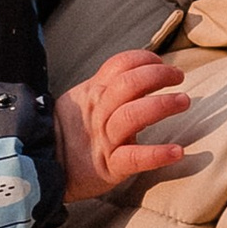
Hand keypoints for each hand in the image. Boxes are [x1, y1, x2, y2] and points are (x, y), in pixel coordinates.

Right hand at [57, 45, 191, 204]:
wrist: (43, 168)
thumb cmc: (70, 134)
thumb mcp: (81, 102)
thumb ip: (106, 87)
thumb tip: (139, 71)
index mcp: (93, 92)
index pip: (120, 65)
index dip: (144, 59)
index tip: (161, 63)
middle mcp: (98, 112)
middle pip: (129, 84)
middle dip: (158, 75)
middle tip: (178, 77)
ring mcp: (104, 139)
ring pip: (133, 115)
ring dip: (162, 105)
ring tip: (183, 101)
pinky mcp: (109, 166)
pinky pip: (134, 158)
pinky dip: (157, 154)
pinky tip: (177, 151)